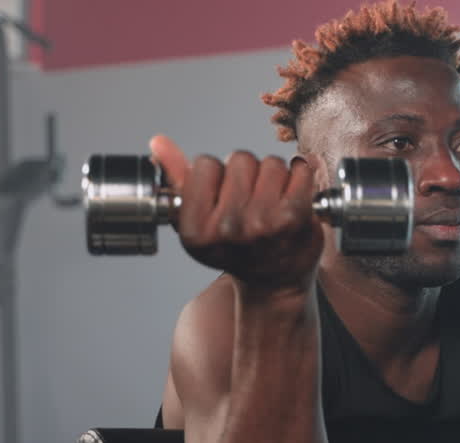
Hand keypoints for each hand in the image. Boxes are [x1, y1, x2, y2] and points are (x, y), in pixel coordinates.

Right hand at [149, 135, 324, 294]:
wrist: (275, 282)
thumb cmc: (235, 248)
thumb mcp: (197, 220)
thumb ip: (177, 178)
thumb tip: (159, 143)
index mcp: (196, 230)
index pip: (204, 164)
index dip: (216, 174)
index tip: (222, 195)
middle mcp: (227, 228)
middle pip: (240, 159)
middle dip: (246, 173)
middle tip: (250, 200)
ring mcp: (262, 223)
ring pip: (271, 163)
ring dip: (274, 176)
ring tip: (271, 201)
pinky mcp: (295, 218)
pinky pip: (300, 170)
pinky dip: (300, 175)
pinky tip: (294, 195)